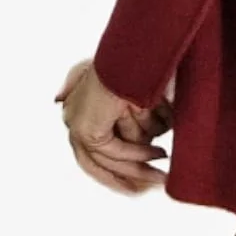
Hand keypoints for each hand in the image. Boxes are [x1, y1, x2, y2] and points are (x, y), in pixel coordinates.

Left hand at [54, 58, 169, 194]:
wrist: (137, 48)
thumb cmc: (140, 61)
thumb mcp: (140, 93)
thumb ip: (137, 116)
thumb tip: (138, 135)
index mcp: (80, 105)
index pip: (92, 150)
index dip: (116, 168)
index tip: (138, 184)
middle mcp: (73, 114)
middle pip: (93, 162)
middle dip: (125, 177)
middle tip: (150, 187)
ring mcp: (76, 122)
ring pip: (106, 160)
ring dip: (138, 168)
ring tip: (162, 173)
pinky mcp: (86, 127)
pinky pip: (112, 150)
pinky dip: (136, 154)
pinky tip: (157, 154)